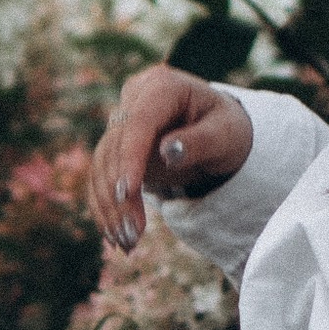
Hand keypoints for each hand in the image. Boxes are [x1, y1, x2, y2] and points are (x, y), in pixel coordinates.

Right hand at [89, 66, 254, 250]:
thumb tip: (169, 151)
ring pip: (102, 164)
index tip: (126, 193)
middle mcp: (135, 97)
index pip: (138, 122)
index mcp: (163, 86)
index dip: (129, 157)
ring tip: (125, 243)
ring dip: (109, 206)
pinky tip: (114, 235)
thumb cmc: (226, 129)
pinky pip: (102, 175)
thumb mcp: (225, 135)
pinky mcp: (116, 144)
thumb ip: (199, 141)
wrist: (218, 130)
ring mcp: (122, 119)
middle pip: (115, 146)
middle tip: (132, 235)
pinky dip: (105, 206)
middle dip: (119, 194)